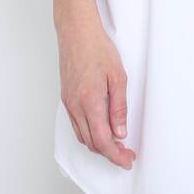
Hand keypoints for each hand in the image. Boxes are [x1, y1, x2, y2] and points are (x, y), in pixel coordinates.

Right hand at [57, 12, 136, 169]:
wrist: (77, 32)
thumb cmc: (98, 49)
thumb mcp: (118, 76)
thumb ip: (119, 107)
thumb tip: (120, 132)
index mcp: (90, 102)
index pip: (103, 141)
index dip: (116, 155)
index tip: (127, 160)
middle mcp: (76, 106)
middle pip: (92, 143)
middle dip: (110, 153)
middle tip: (126, 154)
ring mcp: (69, 103)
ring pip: (82, 136)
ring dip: (99, 145)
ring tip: (116, 145)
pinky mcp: (66, 99)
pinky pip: (76, 125)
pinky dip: (89, 134)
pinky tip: (100, 131)